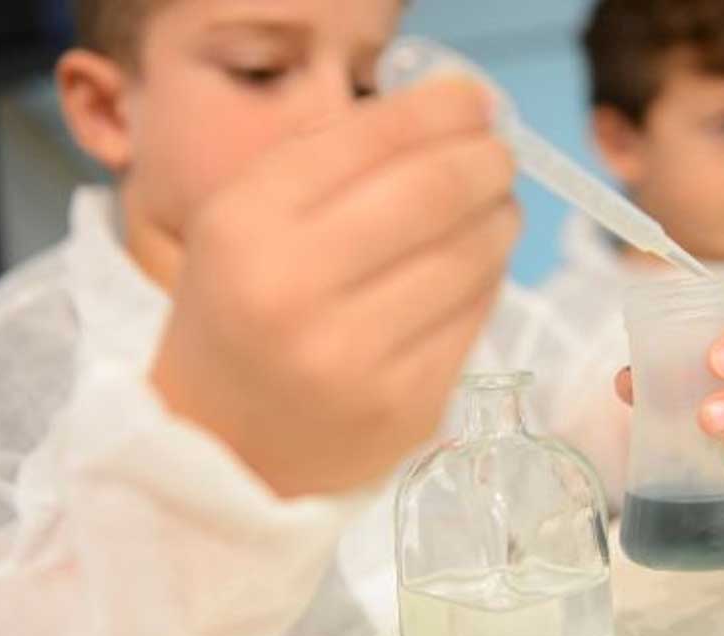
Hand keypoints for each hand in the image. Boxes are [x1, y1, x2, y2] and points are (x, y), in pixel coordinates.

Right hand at [152, 79, 519, 497]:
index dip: (443, 109)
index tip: (475, 100)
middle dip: (487, 159)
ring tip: (494, 209)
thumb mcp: (247, 218)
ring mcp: (357, 359)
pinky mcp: (408, 408)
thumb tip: (453, 109)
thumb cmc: (239, 313)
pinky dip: (488, 279)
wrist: (223, 446)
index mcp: (247, 226)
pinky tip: (473, 269)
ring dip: (499, 218)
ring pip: (471, 256)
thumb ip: (334, 155)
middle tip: (500, 155)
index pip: (374, 139)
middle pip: (434, 192)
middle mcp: (296, 291)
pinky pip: (477, 317)